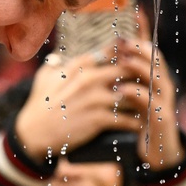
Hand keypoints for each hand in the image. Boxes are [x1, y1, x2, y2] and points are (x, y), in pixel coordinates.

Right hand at [13, 48, 142, 160]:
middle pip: (127, 69)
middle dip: (141, 74)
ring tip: (152, 103)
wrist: (33, 134)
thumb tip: (60, 56)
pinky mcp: (98, 119)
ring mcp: (95, 99)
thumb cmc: (39, 105)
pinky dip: (136, 122)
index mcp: (79, 65)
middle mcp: (89, 78)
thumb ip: (55, 64)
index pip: (111, 51)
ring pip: (131, 94)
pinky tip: (142, 124)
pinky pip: (126, 119)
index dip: (128, 52)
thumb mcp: (44, 77)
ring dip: (143, 99)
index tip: (137, 57)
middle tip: (151, 81)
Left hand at [114, 39, 183, 171]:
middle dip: (139, 47)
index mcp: (155, 77)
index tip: (136, 12)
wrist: (158, 154)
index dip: (145, 30)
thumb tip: (106, 58)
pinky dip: (135, 93)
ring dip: (139, 66)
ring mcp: (164, 101)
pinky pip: (149, 102)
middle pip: (155, 58)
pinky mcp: (161, 118)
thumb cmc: (141, 121)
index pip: (150, 48)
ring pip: (155, 77)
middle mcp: (162, 85)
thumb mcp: (132, 96)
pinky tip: (121, 89)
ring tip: (123, 59)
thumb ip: (124, 77)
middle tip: (121, 40)